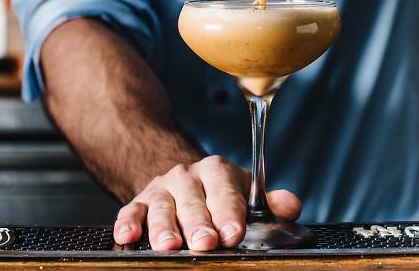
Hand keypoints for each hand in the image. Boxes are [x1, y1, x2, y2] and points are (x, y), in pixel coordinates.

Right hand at [112, 156, 301, 251]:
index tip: (234, 233)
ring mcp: (161, 190)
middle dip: (198, 223)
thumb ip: (270, 203)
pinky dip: (128, 224)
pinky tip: (127, 237)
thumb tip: (291, 207)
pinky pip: (130, 211)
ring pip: (161, 207)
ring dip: (164, 228)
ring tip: (169, 246)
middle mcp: (187, 177)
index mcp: (218, 172)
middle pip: (192, 200)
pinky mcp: (138, 203)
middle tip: (205, 242)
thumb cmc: (219, 195)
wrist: (184, 182)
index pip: (225, 191)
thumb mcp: (247, 194)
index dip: (230, 213)